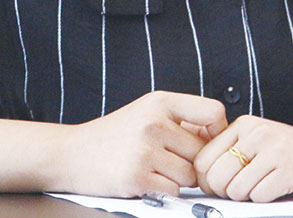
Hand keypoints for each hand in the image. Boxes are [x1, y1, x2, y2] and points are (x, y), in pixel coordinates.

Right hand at [62, 91, 226, 196]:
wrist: (72, 153)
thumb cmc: (115, 135)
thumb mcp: (147, 112)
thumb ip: (181, 119)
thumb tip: (221, 135)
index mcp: (160, 101)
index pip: (214, 112)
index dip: (217, 131)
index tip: (207, 141)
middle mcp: (154, 122)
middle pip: (202, 151)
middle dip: (190, 161)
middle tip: (168, 160)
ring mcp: (145, 150)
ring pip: (190, 175)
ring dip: (177, 178)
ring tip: (153, 167)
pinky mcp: (137, 177)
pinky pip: (173, 191)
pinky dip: (163, 191)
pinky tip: (144, 179)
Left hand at [194, 115, 292, 201]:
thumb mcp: (259, 142)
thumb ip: (232, 152)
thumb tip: (200, 176)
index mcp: (244, 125)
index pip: (203, 158)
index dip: (205, 181)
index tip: (217, 188)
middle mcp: (257, 132)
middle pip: (216, 175)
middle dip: (224, 193)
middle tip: (241, 192)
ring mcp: (274, 149)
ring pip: (236, 189)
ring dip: (247, 197)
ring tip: (263, 187)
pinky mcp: (290, 168)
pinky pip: (260, 196)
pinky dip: (266, 200)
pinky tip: (278, 189)